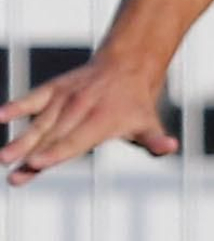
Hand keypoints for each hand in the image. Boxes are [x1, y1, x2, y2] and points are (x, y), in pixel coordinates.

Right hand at [1, 56, 177, 186]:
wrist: (126, 67)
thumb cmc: (136, 107)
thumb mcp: (149, 124)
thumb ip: (155, 140)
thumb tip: (170, 146)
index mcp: (102, 121)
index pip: (75, 141)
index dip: (56, 152)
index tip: (38, 163)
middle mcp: (80, 109)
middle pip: (52, 137)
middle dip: (31, 155)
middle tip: (13, 173)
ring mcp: (64, 99)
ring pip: (39, 123)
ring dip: (19, 140)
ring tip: (4, 158)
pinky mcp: (52, 90)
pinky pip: (31, 99)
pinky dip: (15, 107)